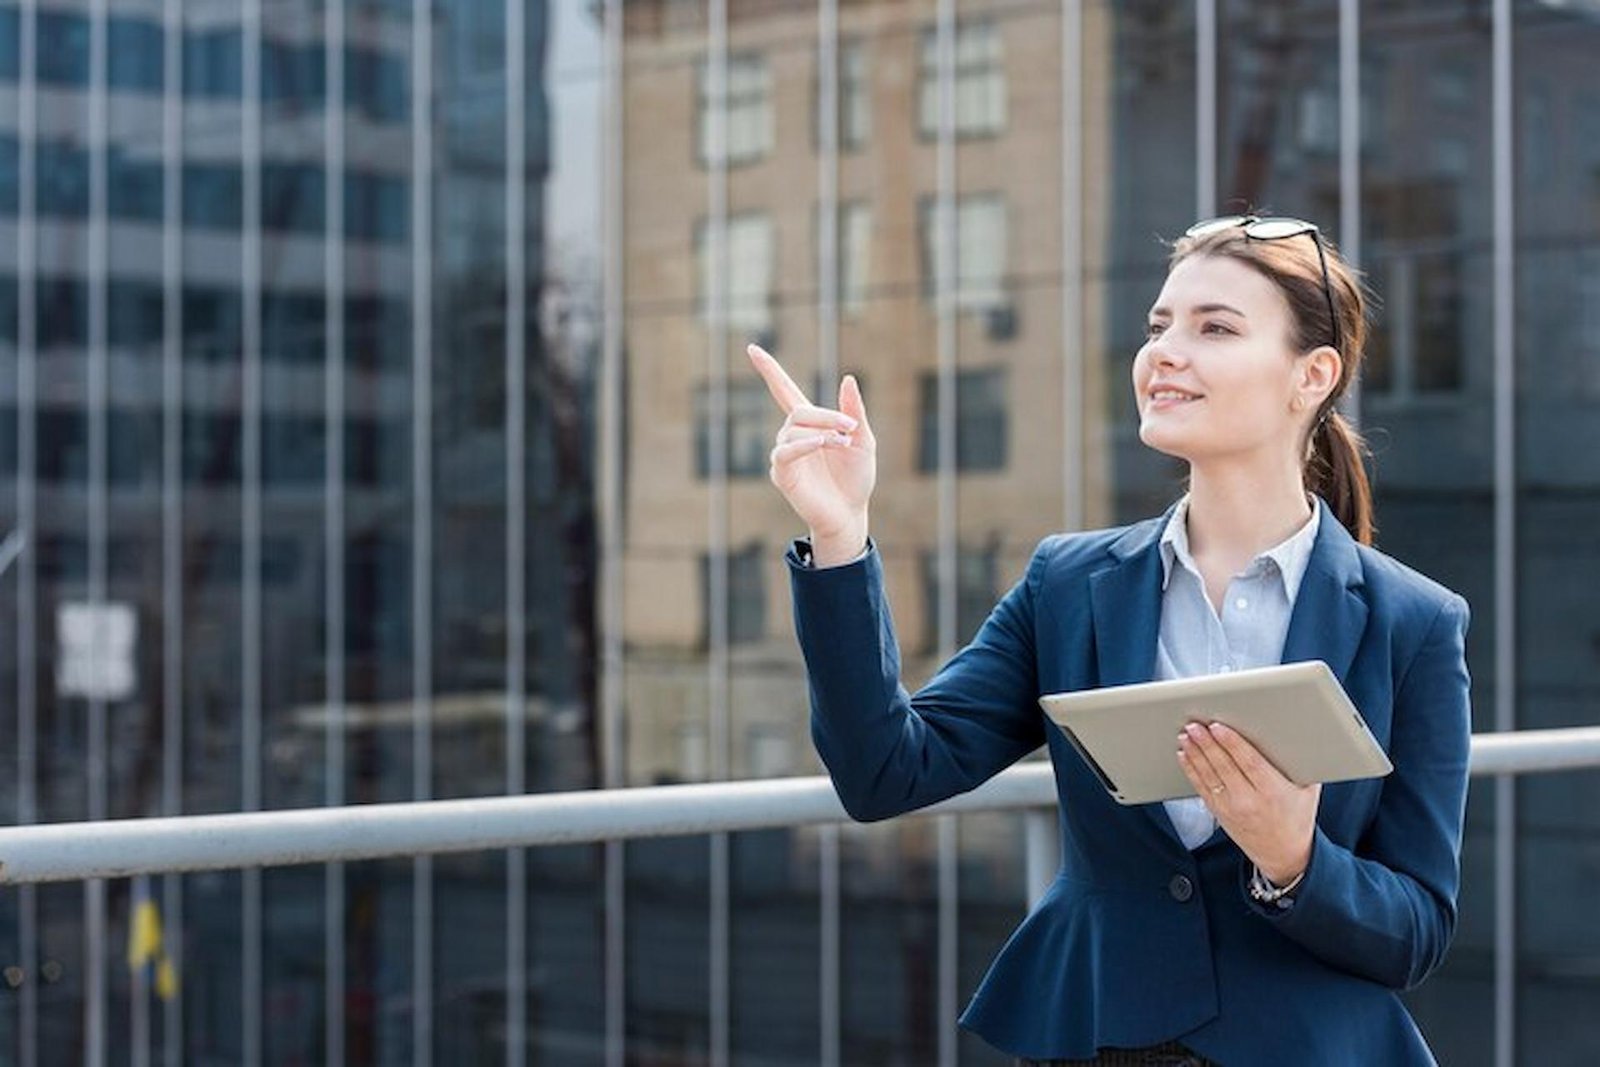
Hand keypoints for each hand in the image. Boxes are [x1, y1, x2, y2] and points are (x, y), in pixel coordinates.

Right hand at [747, 343, 876, 563]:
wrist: (851, 513)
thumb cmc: (856, 479)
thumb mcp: (863, 440)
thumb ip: (854, 412)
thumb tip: (848, 378)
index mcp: (811, 425)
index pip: (783, 391)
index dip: (769, 370)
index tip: (752, 348)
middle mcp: (793, 436)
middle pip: (799, 410)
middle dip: (827, 416)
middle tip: (851, 430)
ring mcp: (785, 455)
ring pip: (794, 429)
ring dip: (822, 432)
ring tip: (843, 444)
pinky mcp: (782, 474)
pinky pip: (785, 451)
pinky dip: (803, 444)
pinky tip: (821, 444)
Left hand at [1177, 721, 1319, 884]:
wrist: (1285, 854)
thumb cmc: (1297, 817)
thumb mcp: (1308, 790)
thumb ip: (1300, 764)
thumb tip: (1296, 734)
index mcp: (1273, 792)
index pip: (1248, 762)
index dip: (1231, 743)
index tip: (1219, 727)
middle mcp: (1249, 801)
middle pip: (1223, 766)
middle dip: (1207, 744)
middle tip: (1195, 725)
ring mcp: (1230, 809)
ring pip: (1208, 776)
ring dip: (1195, 753)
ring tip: (1186, 734)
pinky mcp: (1219, 813)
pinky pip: (1201, 788)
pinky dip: (1191, 770)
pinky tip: (1185, 755)